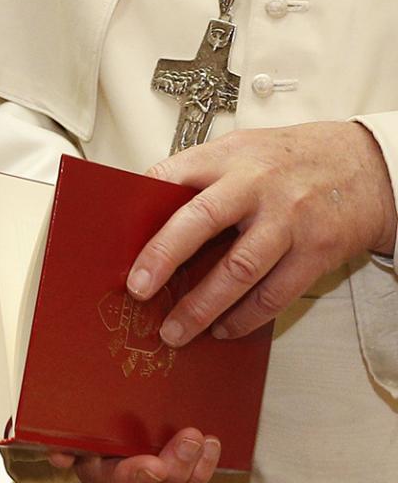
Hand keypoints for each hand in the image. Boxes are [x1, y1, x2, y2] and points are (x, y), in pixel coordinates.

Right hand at [49, 428, 220, 482]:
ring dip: (196, 467)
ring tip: (207, 442)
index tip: (154, 465)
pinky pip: (192, 475)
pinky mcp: (174, 462)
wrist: (100, 415)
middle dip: (176, 466)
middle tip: (189, 438)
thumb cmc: (88, 419)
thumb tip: (60, 454)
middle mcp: (128, 476)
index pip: (117, 480)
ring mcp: (153, 473)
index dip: (136, 476)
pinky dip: (205, 463)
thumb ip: (66, 439)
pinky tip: (213, 445)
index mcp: (101, 468)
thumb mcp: (73, 425)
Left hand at [127, 122, 396, 345]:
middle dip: (162, 258)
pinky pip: (272, 295)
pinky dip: (243, 318)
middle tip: (138, 290)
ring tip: (175, 331)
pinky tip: (223, 327)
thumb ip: (203, 177)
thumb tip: (154, 218)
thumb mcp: (244, 151)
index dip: (140, 208)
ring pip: (237, 270)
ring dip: (201, 307)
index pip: (172, 177)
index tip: (117, 242)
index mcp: (231, 157)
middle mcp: (257, 185)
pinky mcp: (314, 252)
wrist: (365, 166)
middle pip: (200, 221)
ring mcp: (288, 220)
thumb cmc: (294, 159)